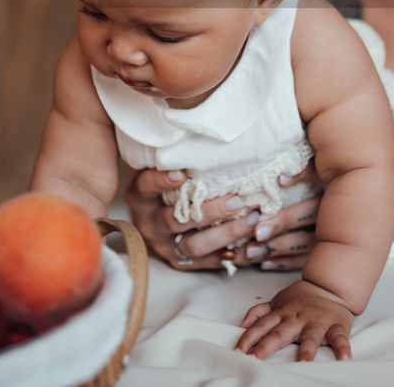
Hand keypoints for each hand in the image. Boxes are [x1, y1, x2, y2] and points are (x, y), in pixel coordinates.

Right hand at [124, 167, 320, 269]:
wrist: (155, 222)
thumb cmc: (167, 185)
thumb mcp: (163, 168)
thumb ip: (175, 155)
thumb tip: (199, 129)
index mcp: (141, 198)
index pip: (145, 188)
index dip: (160, 181)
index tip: (181, 172)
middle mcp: (149, 223)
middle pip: (176, 220)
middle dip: (209, 212)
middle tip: (237, 200)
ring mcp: (165, 245)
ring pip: (195, 245)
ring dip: (225, 234)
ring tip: (252, 220)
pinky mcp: (181, 262)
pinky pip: (208, 263)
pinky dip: (231, 254)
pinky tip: (252, 244)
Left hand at [235, 279, 353, 360]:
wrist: (329, 286)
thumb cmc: (302, 299)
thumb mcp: (277, 302)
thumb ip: (259, 312)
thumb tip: (242, 323)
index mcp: (282, 313)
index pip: (261, 326)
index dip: (249, 337)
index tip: (238, 351)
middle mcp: (297, 318)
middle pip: (280, 333)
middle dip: (267, 345)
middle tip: (256, 358)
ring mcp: (317, 321)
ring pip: (311, 336)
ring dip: (308, 349)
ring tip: (304, 362)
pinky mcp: (336, 325)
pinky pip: (339, 337)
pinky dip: (343, 347)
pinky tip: (345, 358)